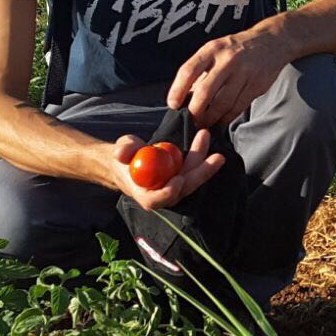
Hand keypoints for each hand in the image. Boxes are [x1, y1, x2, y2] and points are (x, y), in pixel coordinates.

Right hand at [103, 128, 225, 209]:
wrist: (130, 160)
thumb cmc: (124, 157)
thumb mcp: (121, 150)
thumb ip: (122, 151)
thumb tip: (121, 154)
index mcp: (144, 194)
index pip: (156, 200)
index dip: (167, 193)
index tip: (178, 179)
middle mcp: (163, 194)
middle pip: (184, 189)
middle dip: (200, 173)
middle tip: (215, 157)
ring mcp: (175, 186)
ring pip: (192, 177)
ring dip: (203, 158)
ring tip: (205, 135)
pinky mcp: (183, 176)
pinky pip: (194, 167)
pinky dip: (200, 153)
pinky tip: (203, 136)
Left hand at [166, 28, 289, 127]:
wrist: (271, 42)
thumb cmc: (236, 48)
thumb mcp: (215, 50)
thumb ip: (201, 71)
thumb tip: (184, 97)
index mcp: (212, 49)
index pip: (189, 70)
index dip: (177, 90)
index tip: (173, 105)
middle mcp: (227, 60)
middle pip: (205, 91)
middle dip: (195, 111)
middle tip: (191, 121)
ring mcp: (244, 73)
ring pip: (223, 103)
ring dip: (211, 118)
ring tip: (204, 124)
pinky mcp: (256, 85)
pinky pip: (238, 107)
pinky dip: (226, 118)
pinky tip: (220, 122)